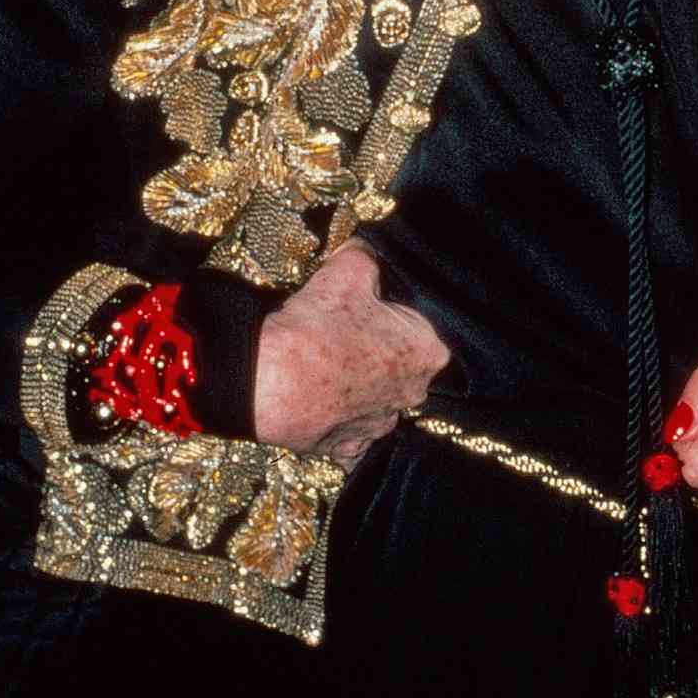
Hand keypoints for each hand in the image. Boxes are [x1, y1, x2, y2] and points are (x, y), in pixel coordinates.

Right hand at [254, 240, 448, 467]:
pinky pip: (350, 430)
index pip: (421, 326)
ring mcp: (381, 425)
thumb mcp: (347, 269)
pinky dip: (337, 417)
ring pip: (375, 397)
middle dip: (378, 350)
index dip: (392, 313)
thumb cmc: (318, 325)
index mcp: (428, 352)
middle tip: (344, 332)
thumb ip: (366, 256)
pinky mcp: (348, 449)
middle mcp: (414, 394)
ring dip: (357, 384)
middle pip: (400, 364)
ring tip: (325, 364)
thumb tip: (366, 248)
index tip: (368, 306)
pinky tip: (319, 400)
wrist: (269, 381)